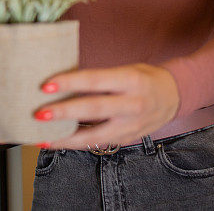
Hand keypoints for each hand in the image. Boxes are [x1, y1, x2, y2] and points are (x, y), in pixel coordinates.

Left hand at [35, 63, 179, 148]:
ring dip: (66, 138)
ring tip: (43, 138)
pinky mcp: (127, 139)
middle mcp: (133, 104)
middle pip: (94, 109)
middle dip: (64, 112)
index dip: (70, 82)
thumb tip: (60, 85)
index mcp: (130, 80)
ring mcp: (131, 126)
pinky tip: (57, 142)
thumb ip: (98, 79)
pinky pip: (98, 143)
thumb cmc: (142, 78)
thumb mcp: (123, 71)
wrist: (174, 96)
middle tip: (39, 114)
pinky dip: (76, 144)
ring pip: (95, 135)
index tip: (46, 85)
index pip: (95, 80)